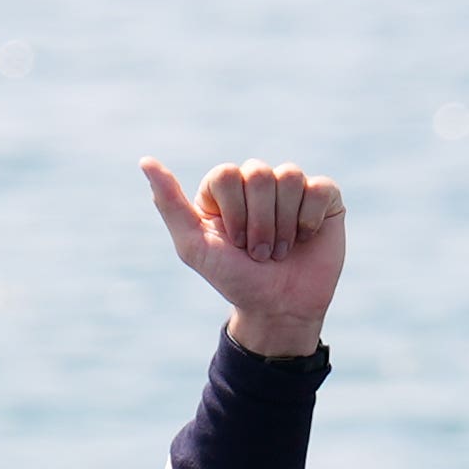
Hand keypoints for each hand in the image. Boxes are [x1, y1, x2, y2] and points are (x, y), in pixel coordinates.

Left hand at [142, 158, 343, 359]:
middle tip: (258, 252)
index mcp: (223, 191)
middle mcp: (256, 183)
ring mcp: (291, 187)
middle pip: (258, 174)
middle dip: (258, 222)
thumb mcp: (194, 246)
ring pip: (289, 176)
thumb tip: (145, 161)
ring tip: (279, 250)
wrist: (278, 308)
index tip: (233, 242)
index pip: (226, 174)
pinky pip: (319, 187)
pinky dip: (309, 220)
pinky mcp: (324, 196)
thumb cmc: (234, 278)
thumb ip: (169, 204)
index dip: (233, 211)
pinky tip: (305, 238)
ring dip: (282, 224)